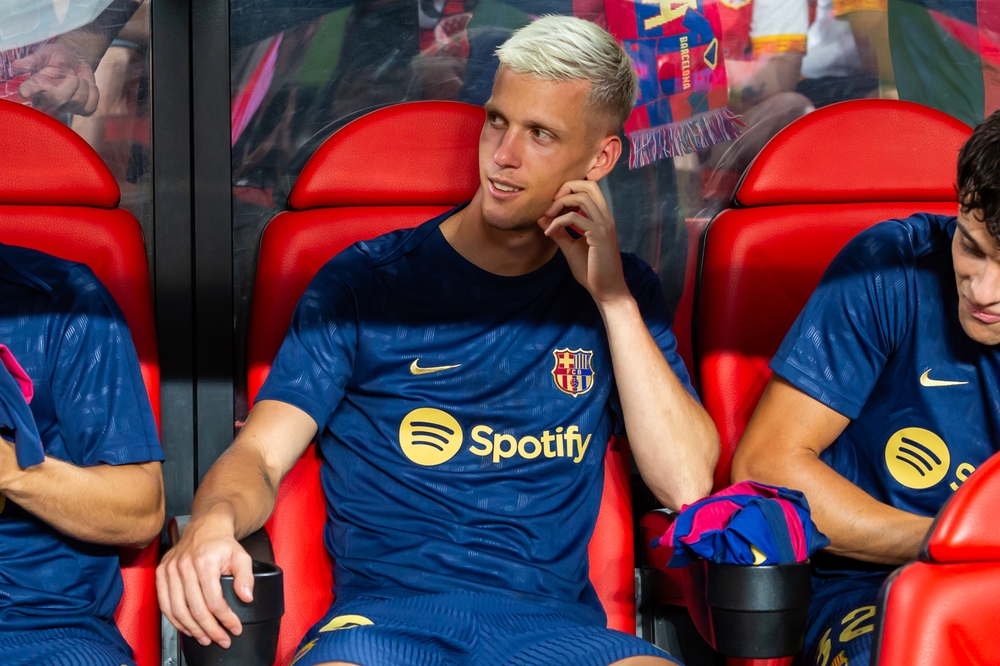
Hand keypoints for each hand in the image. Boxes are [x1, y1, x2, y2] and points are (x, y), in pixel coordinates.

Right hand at [12, 42, 99, 115]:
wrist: (76, 60)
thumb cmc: (56, 57)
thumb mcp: (45, 54)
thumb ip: (33, 60)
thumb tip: (16, 65)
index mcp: (36, 84)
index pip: (29, 89)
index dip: (27, 91)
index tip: (24, 92)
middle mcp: (48, 99)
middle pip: (58, 99)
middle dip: (71, 82)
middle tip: (71, 72)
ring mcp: (65, 107)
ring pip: (77, 102)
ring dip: (83, 86)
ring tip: (79, 79)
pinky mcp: (81, 110)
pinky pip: (90, 108)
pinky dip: (93, 94)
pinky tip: (87, 86)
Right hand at [156, 515, 254, 647]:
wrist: (205, 527)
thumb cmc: (222, 543)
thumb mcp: (242, 556)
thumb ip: (246, 576)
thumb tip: (246, 597)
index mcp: (205, 562)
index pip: (214, 600)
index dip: (225, 619)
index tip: (234, 628)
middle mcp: (184, 566)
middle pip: (196, 609)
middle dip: (210, 629)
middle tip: (221, 639)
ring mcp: (170, 570)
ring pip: (179, 610)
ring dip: (193, 629)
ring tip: (206, 639)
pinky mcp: (162, 574)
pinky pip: (165, 604)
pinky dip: (175, 620)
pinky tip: (188, 628)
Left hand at [538, 180, 629, 305]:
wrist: (607, 290)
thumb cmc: (591, 270)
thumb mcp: (571, 247)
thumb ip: (559, 232)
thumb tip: (541, 218)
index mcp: (601, 217)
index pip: (588, 188)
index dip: (569, 189)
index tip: (553, 205)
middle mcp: (605, 217)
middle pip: (588, 185)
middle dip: (565, 188)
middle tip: (550, 204)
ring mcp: (604, 225)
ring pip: (582, 197)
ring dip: (560, 203)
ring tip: (547, 216)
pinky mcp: (599, 235)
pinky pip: (575, 217)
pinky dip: (558, 222)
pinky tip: (549, 233)